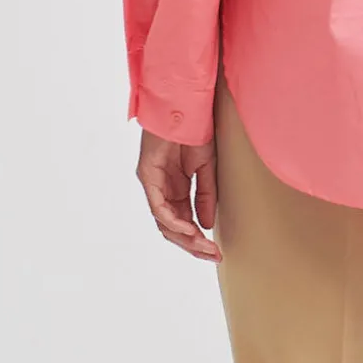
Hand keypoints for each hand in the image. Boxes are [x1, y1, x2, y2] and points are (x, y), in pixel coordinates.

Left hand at [136, 129, 221, 260]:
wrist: (187, 107)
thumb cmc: (195, 132)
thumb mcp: (206, 170)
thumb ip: (205, 197)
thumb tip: (205, 225)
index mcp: (175, 189)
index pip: (183, 222)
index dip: (198, 239)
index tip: (215, 252)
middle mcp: (161, 189)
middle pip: (172, 227)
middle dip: (192, 244)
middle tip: (211, 255)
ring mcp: (153, 184)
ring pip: (164, 222)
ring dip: (184, 237)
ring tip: (202, 245)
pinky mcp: (148, 176)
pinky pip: (158, 206)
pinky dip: (173, 220)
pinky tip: (190, 229)